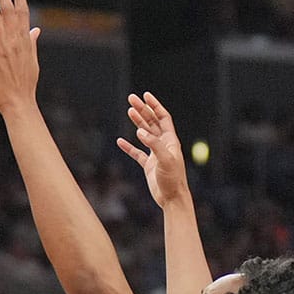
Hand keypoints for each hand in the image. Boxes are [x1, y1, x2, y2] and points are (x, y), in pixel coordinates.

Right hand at [116, 92, 190, 206]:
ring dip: (137, 123)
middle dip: (142, 110)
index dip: (155, 106)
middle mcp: (163, 144)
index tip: (145, 96)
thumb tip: (140, 131)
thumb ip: (153, 145)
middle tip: (131, 99)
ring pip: (144, 134)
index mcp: (170, 140)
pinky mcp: (149, 165)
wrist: (172, 198)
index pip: (162, 117)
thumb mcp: (165, 160)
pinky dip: (128, 147)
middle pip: (152, 122)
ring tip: (128, 111)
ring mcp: (155, 154)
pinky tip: (120, 141)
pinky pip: (137, 153)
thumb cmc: (173, 179)